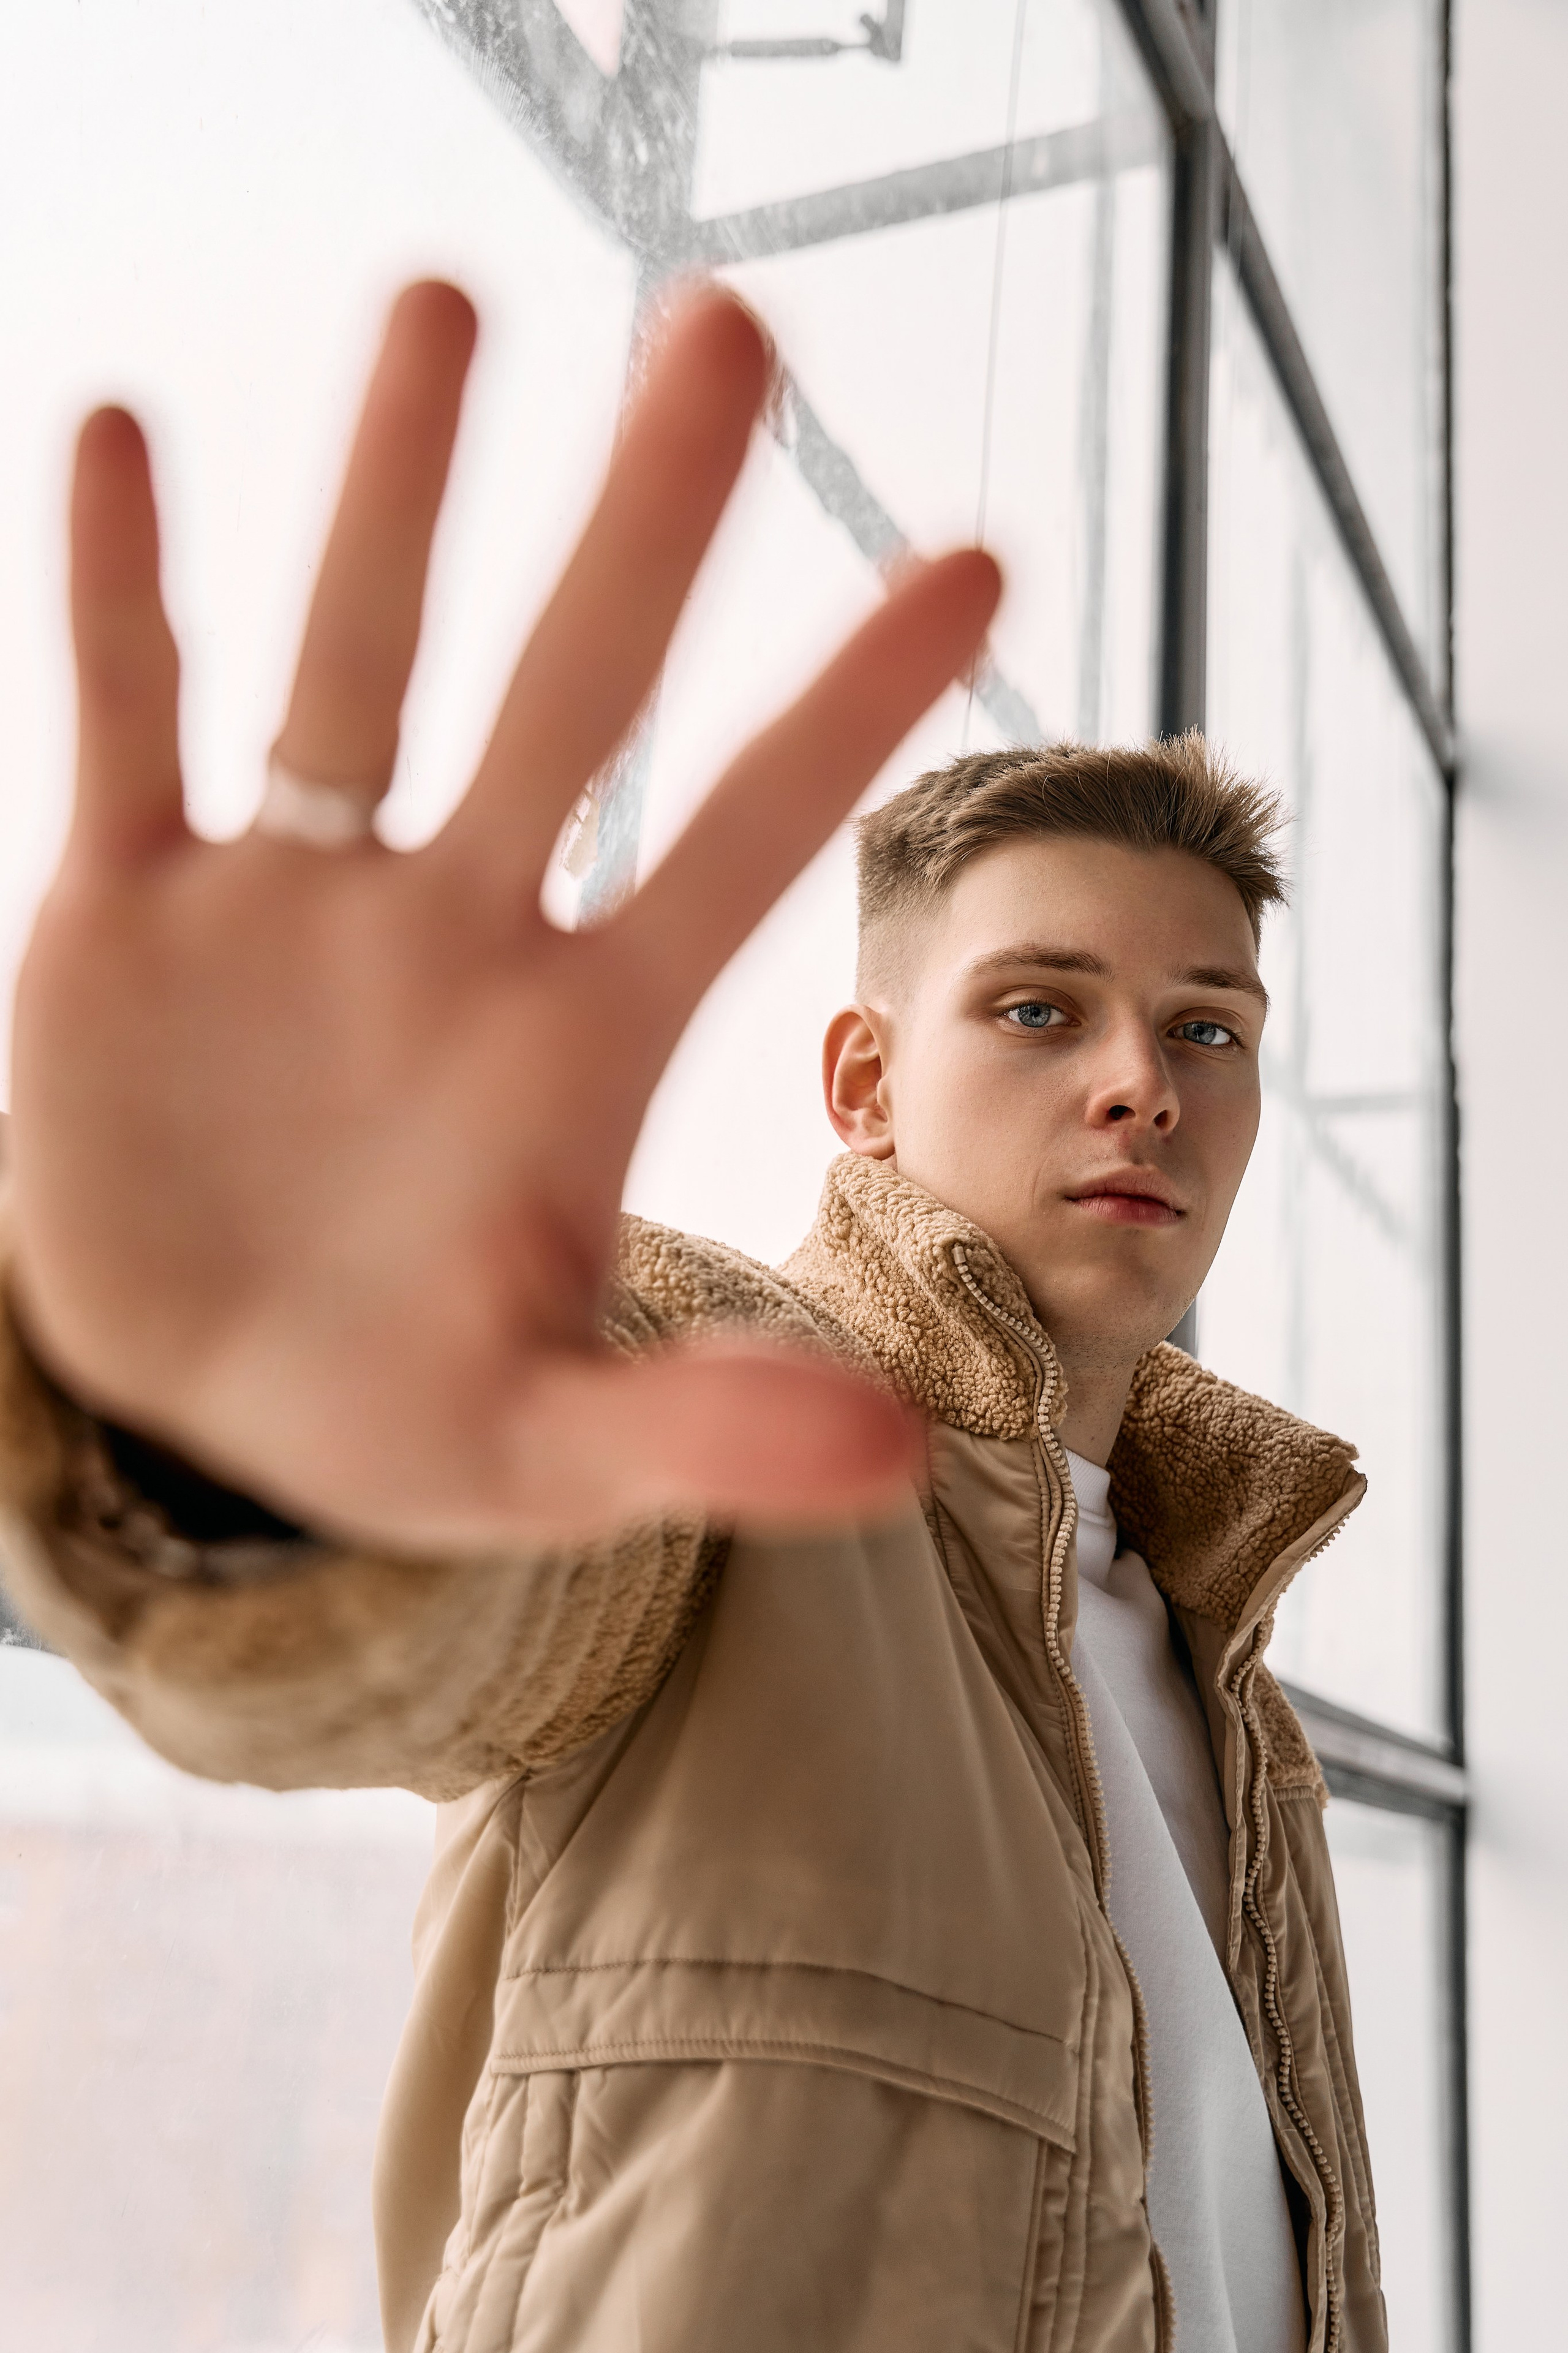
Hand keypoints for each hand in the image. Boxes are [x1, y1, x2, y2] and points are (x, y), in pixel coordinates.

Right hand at [9, 283, 998, 1548]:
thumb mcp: (542, 1448)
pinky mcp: (132, 911)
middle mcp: (458, 931)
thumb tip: (891, 1461)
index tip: (981, 559)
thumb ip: (696, 1435)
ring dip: (397, 490)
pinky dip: (123, 595)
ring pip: (356, 658)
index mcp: (577, 1038)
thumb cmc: (395, 1413)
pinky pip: (129, 720)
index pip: (739, 840)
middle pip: (572, 690)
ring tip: (453, 298)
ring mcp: (294, 904)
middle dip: (649, 520)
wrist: (195, 1405)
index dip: (851, 708)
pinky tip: (127, 440)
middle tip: (739, 325)